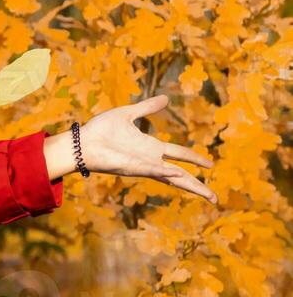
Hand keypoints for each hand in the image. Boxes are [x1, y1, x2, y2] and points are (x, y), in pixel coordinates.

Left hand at [67, 94, 216, 203]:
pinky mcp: (133, 168)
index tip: (211, 165)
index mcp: (151, 148)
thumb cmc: (100, 130)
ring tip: (209, 195)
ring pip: (172, 179)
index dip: (195, 159)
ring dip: (190, 185)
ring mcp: (143, 166)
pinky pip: (152, 170)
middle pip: (181, 175)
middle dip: (198, 186)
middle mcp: (151, 160)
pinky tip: (180, 174)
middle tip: (215, 198)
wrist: (82, 141)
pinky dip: (166, 172)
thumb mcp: (128, 113)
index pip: (180, 154)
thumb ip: (147, 108)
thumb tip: (166, 98)